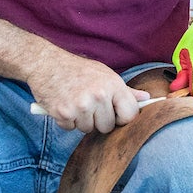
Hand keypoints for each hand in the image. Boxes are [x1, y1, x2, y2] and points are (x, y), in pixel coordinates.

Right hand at [29, 51, 150, 133]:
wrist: (46, 63)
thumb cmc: (77, 69)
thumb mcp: (104, 74)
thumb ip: (124, 90)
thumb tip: (146, 99)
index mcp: (113, 85)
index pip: (130, 115)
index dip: (122, 118)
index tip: (115, 114)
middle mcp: (98, 95)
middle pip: (108, 126)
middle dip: (99, 120)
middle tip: (89, 104)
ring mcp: (80, 105)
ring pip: (88, 129)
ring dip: (82, 121)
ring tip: (75, 102)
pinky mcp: (63, 113)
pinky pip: (71, 129)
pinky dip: (67, 121)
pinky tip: (65, 105)